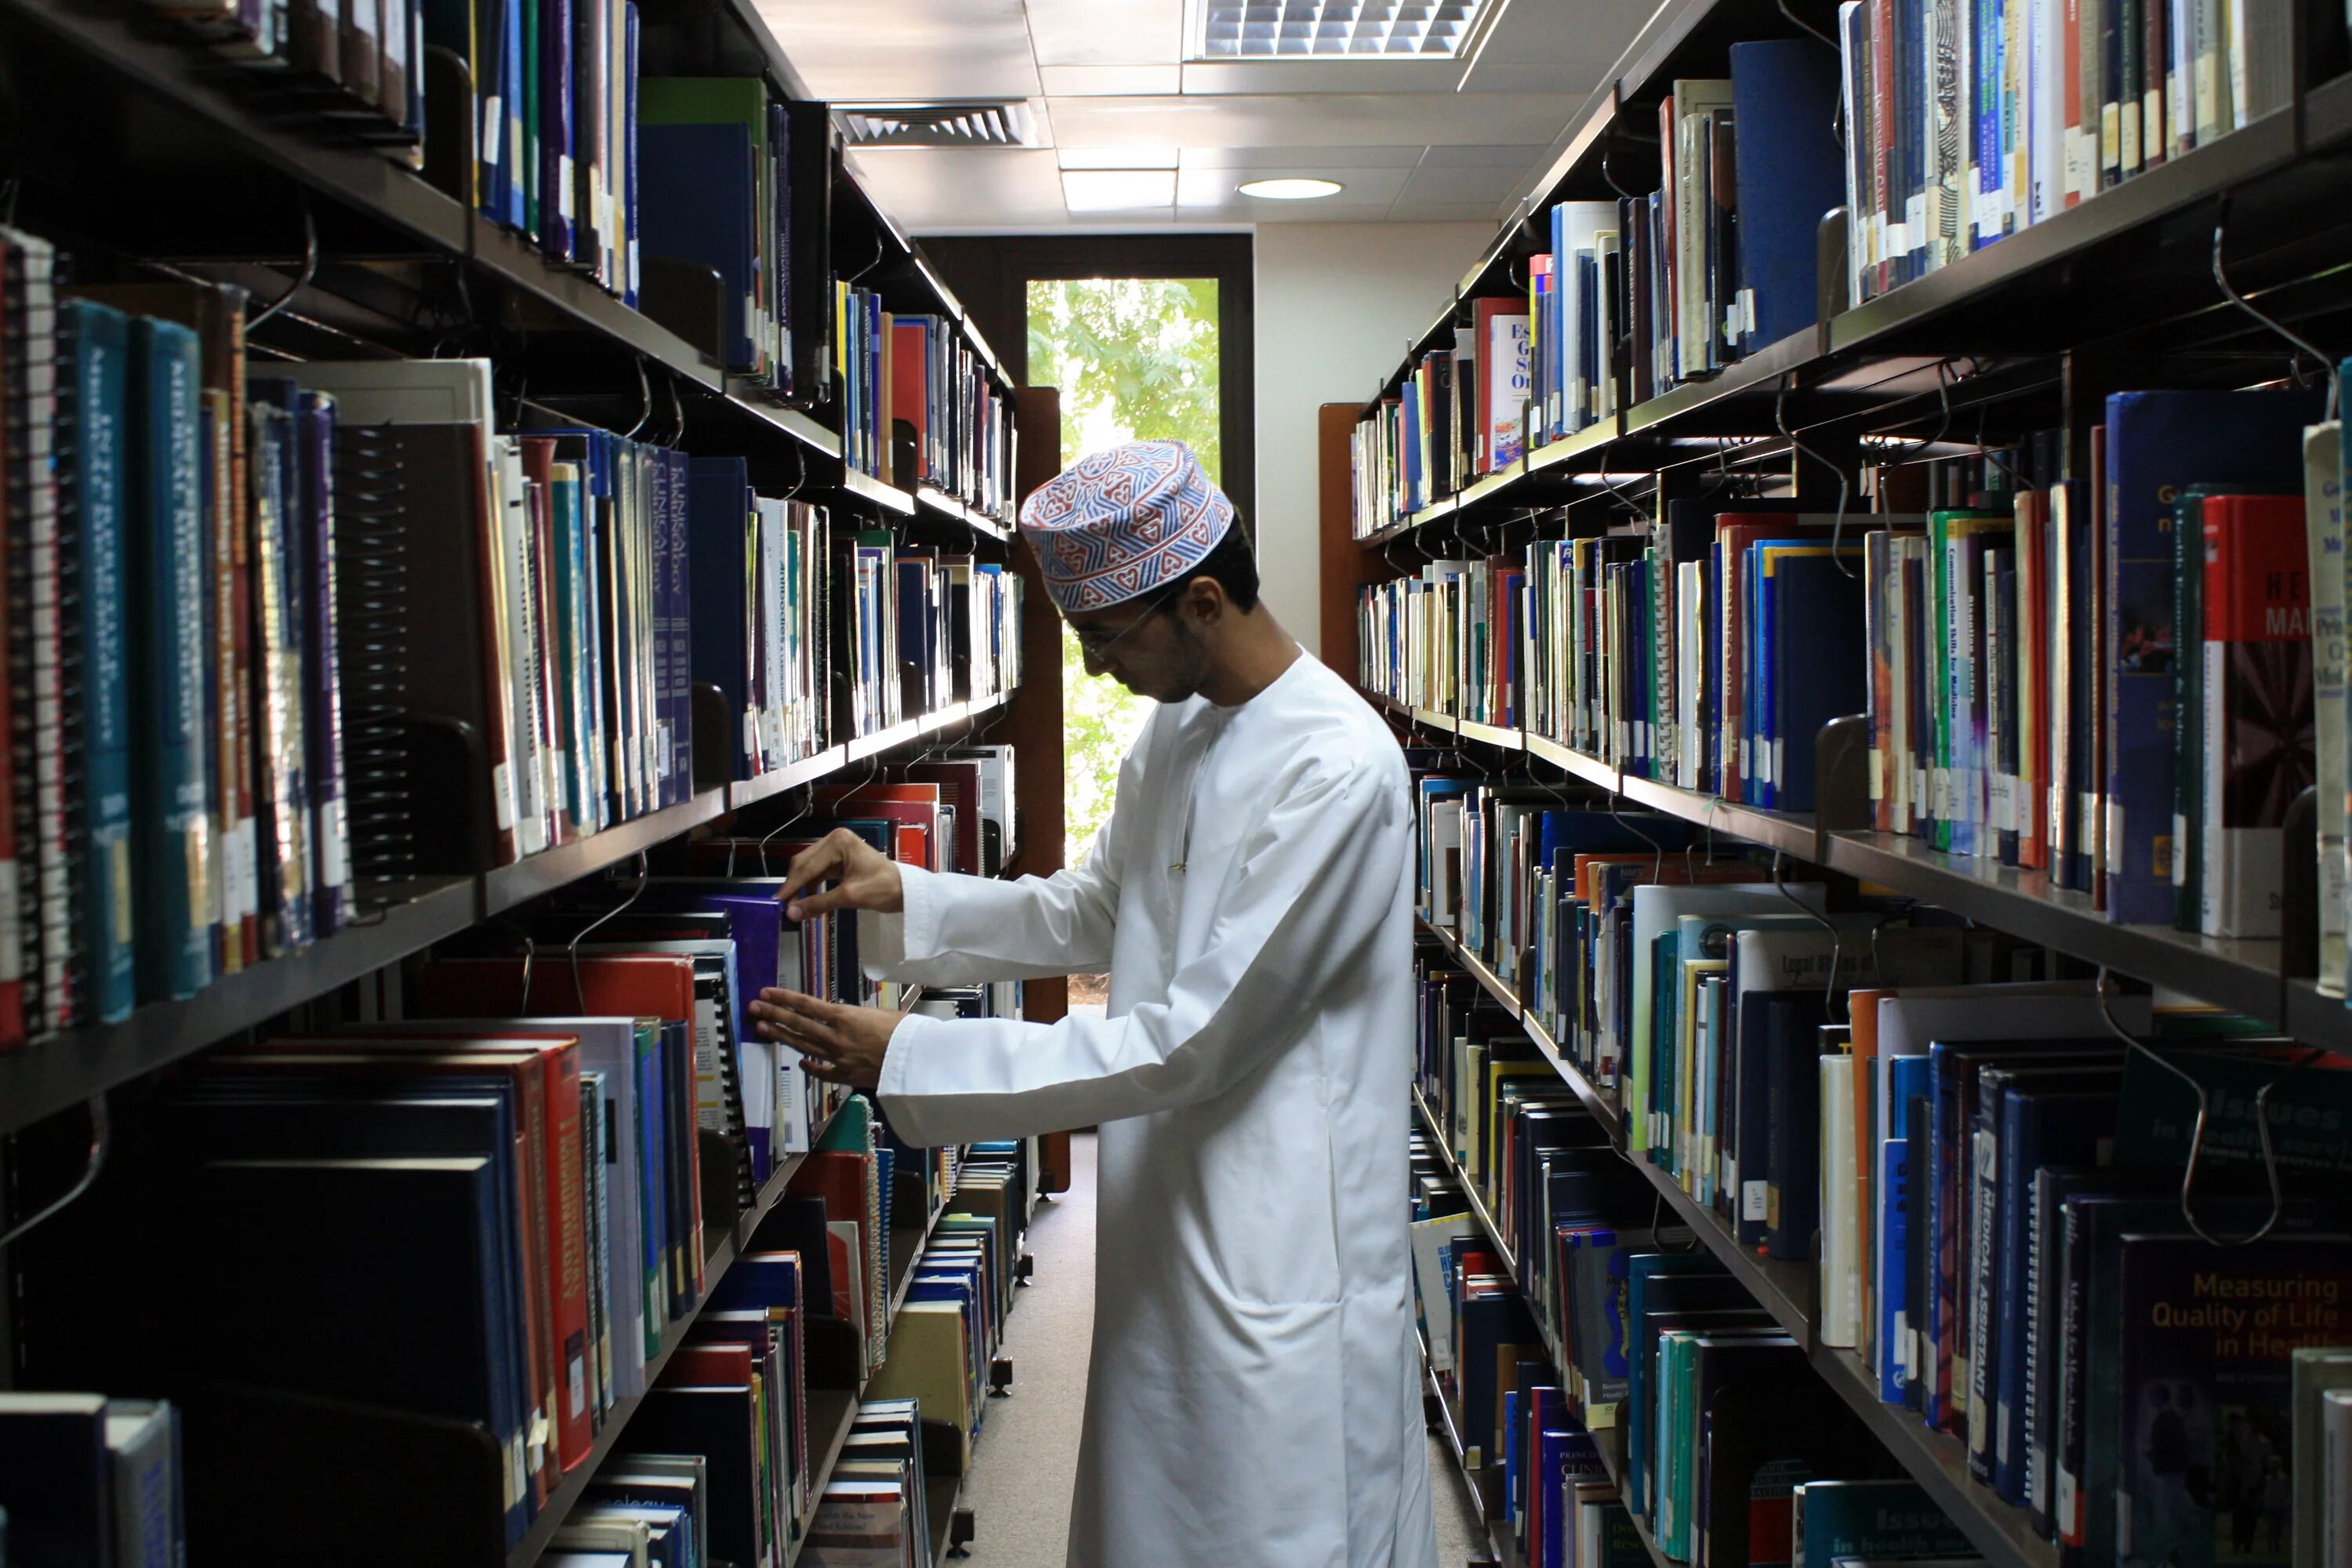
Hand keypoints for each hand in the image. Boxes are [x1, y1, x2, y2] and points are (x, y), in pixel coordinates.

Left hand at [752, 987, 901, 1091]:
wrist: (916, 1061)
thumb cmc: (905, 1030)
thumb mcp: (880, 1012)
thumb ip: (855, 1016)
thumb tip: (845, 1018)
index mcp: (844, 1016)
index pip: (806, 1005)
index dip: (784, 998)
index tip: (766, 992)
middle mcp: (835, 1037)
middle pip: (798, 1024)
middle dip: (774, 1014)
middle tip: (754, 1007)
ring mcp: (837, 1058)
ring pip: (804, 1045)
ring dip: (782, 1036)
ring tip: (763, 1028)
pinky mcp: (845, 1076)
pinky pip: (822, 1071)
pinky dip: (810, 1066)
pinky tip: (799, 1061)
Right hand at [778, 827, 904, 921]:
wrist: (907, 891)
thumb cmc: (883, 889)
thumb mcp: (849, 897)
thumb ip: (818, 903)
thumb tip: (791, 913)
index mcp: (838, 842)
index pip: (807, 866)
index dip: (791, 886)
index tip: (776, 902)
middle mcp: (834, 840)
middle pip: (804, 863)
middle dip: (794, 885)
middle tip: (782, 907)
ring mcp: (837, 849)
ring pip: (809, 868)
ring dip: (802, 887)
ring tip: (793, 907)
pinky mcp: (840, 859)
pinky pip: (819, 872)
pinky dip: (812, 886)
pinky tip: (807, 901)